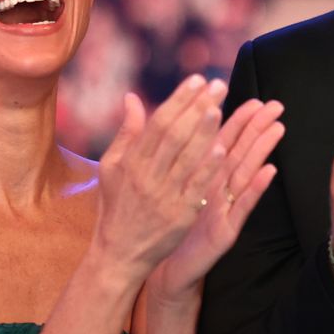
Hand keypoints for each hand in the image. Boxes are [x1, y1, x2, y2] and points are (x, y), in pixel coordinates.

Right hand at [93, 75, 230, 281]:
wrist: (119, 253)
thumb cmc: (117, 206)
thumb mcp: (112, 168)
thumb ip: (126, 132)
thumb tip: (132, 97)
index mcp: (131, 162)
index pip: (157, 123)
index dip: (178, 99)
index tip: (197, 80)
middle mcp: (146, 176)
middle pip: (174, 135)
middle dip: (196, 107)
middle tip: (217, 85)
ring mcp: (163, 197)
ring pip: (185, 158)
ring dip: (203, 132)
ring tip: (219, 107)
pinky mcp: (179, 217)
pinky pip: (195, 189)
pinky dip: (207, 169)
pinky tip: (221, 149)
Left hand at [150, 98, 284, 299]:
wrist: (161, 264)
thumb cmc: (166, 223)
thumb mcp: (169, 184)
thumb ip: (173, 154)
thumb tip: (172, 122)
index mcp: (203, 174)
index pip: (223, 141)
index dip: (238, 119)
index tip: (254, 98)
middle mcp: (218, 188)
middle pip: (240, 152)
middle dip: (257, 128)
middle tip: (276, 105)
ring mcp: (225, 208)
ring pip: (246, 173)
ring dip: (263, 151)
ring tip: (278, 128)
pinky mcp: (226, 230)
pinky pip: (243, 206)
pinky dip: (256, 189)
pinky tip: (269, 171)